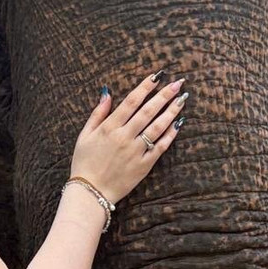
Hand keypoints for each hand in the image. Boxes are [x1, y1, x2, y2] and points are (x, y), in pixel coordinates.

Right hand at [69, 71, 187, 203]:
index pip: (131, 101)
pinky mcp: (144, 165)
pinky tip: (179, 124)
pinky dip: (170, 135)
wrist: (91, 192)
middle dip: (164, 95)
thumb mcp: (85, 135)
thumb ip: (97, 113)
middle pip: (148, 111)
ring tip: (182, 99)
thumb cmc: (85, 162)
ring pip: (157, 127)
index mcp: (109, 127)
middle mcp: (124, 137)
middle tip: (177, 83)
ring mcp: (136, 151)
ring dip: (171, 111)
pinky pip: (160, 147)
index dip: (145, 87)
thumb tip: (107, 92)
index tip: (156, 76)